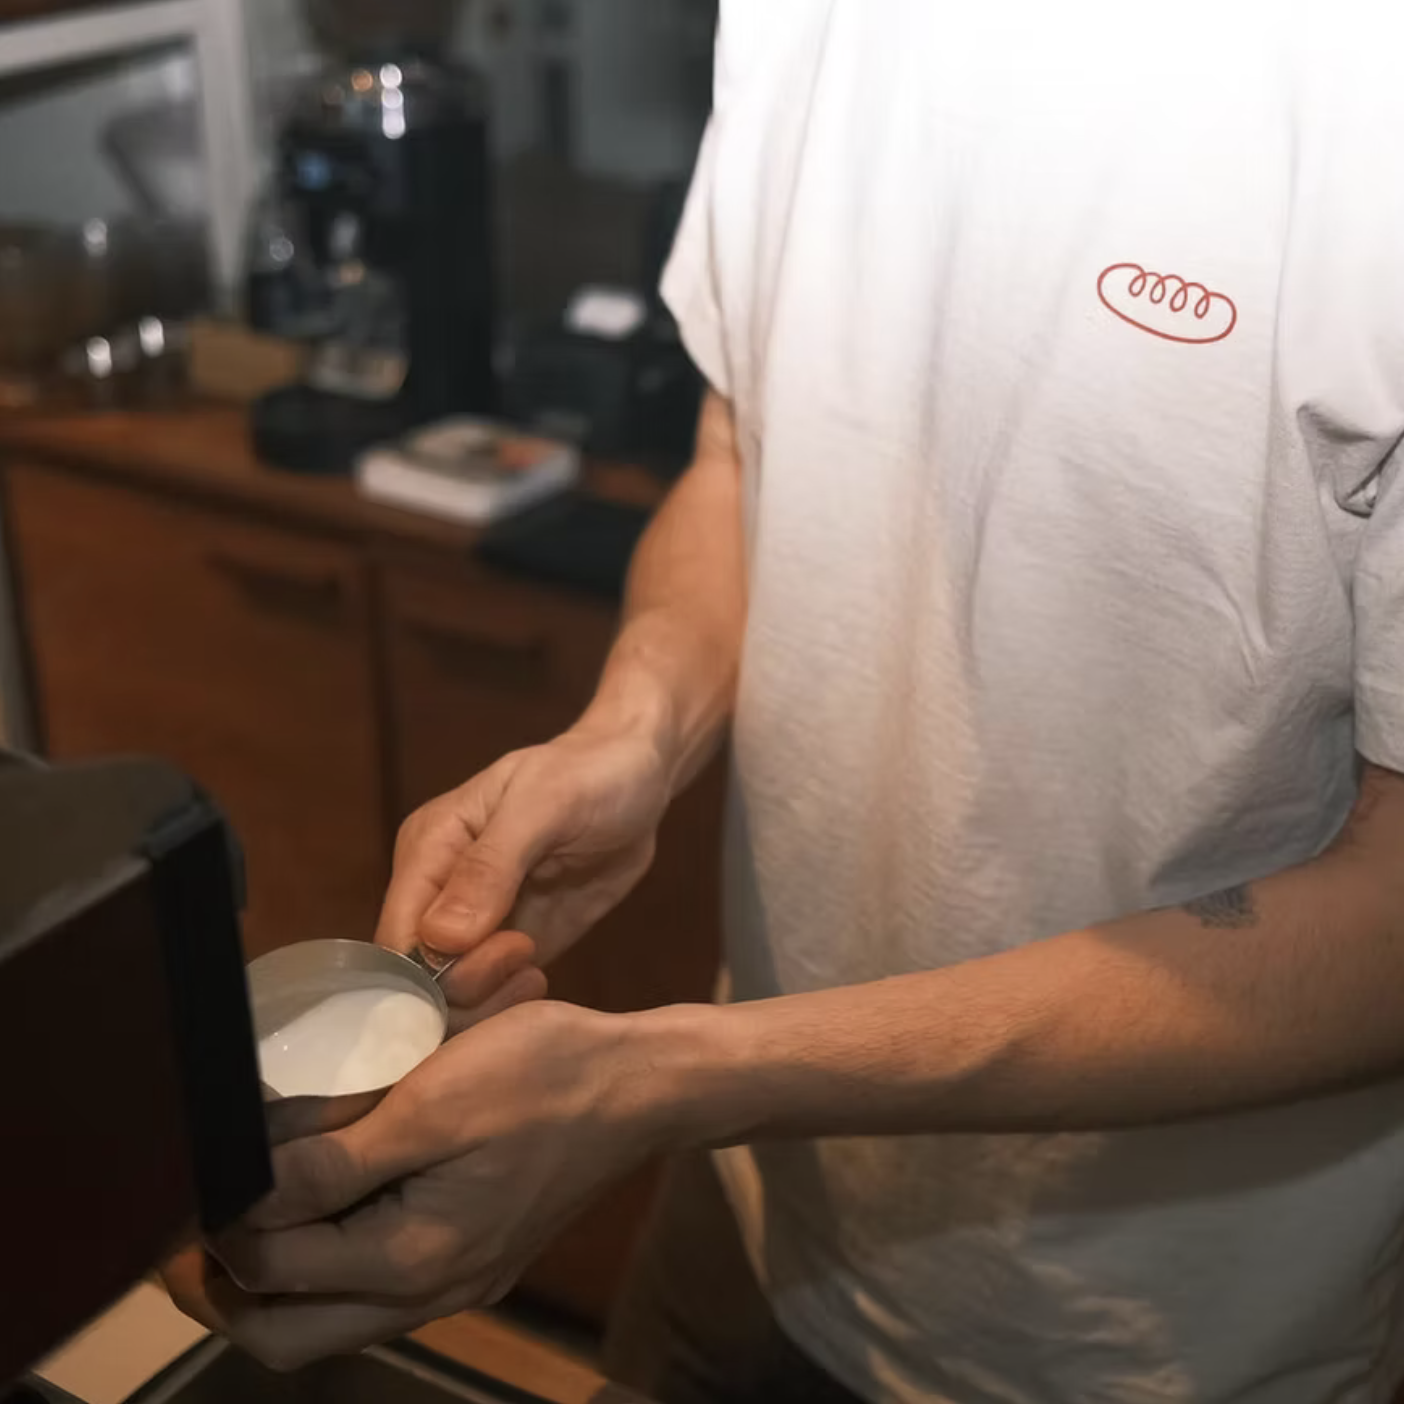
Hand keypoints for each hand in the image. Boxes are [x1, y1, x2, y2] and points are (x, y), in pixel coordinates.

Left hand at [188, 1001, 665, 1368]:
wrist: (640, 1087)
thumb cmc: (546, 1079)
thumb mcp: (432, 1102)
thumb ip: (334, 1159)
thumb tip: (246, 1189)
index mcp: (415, 1257)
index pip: (274, 1269)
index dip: (218, 1223)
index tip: (201, 1165)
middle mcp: (431, 1289)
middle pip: (290, 1334)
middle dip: (225, 1289)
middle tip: (192, 1229)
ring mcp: (457, 1280)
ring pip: (331, 1321)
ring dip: (275, 1282)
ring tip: (242, 1221)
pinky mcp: (474, 1257)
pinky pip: (376, 1291)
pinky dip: (329, 1266)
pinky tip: (325, 1210)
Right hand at [378, 726, 672, 1000]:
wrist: (637, 779)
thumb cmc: (589, 775)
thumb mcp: (544, 806)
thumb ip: (490, 867)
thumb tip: (440, 938)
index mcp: (429, 847)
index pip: (396, 932)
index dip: (428, 967)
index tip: (495, 953)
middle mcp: (439, 891)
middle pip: (418, 975)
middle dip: (463, 984)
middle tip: (523, 954)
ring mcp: (475, 924)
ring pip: (451, 995)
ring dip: (487, 998)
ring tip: (532, 966)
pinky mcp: (512, 947)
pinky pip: (489, 996)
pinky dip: (506, 1002)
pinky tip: (536, 980)